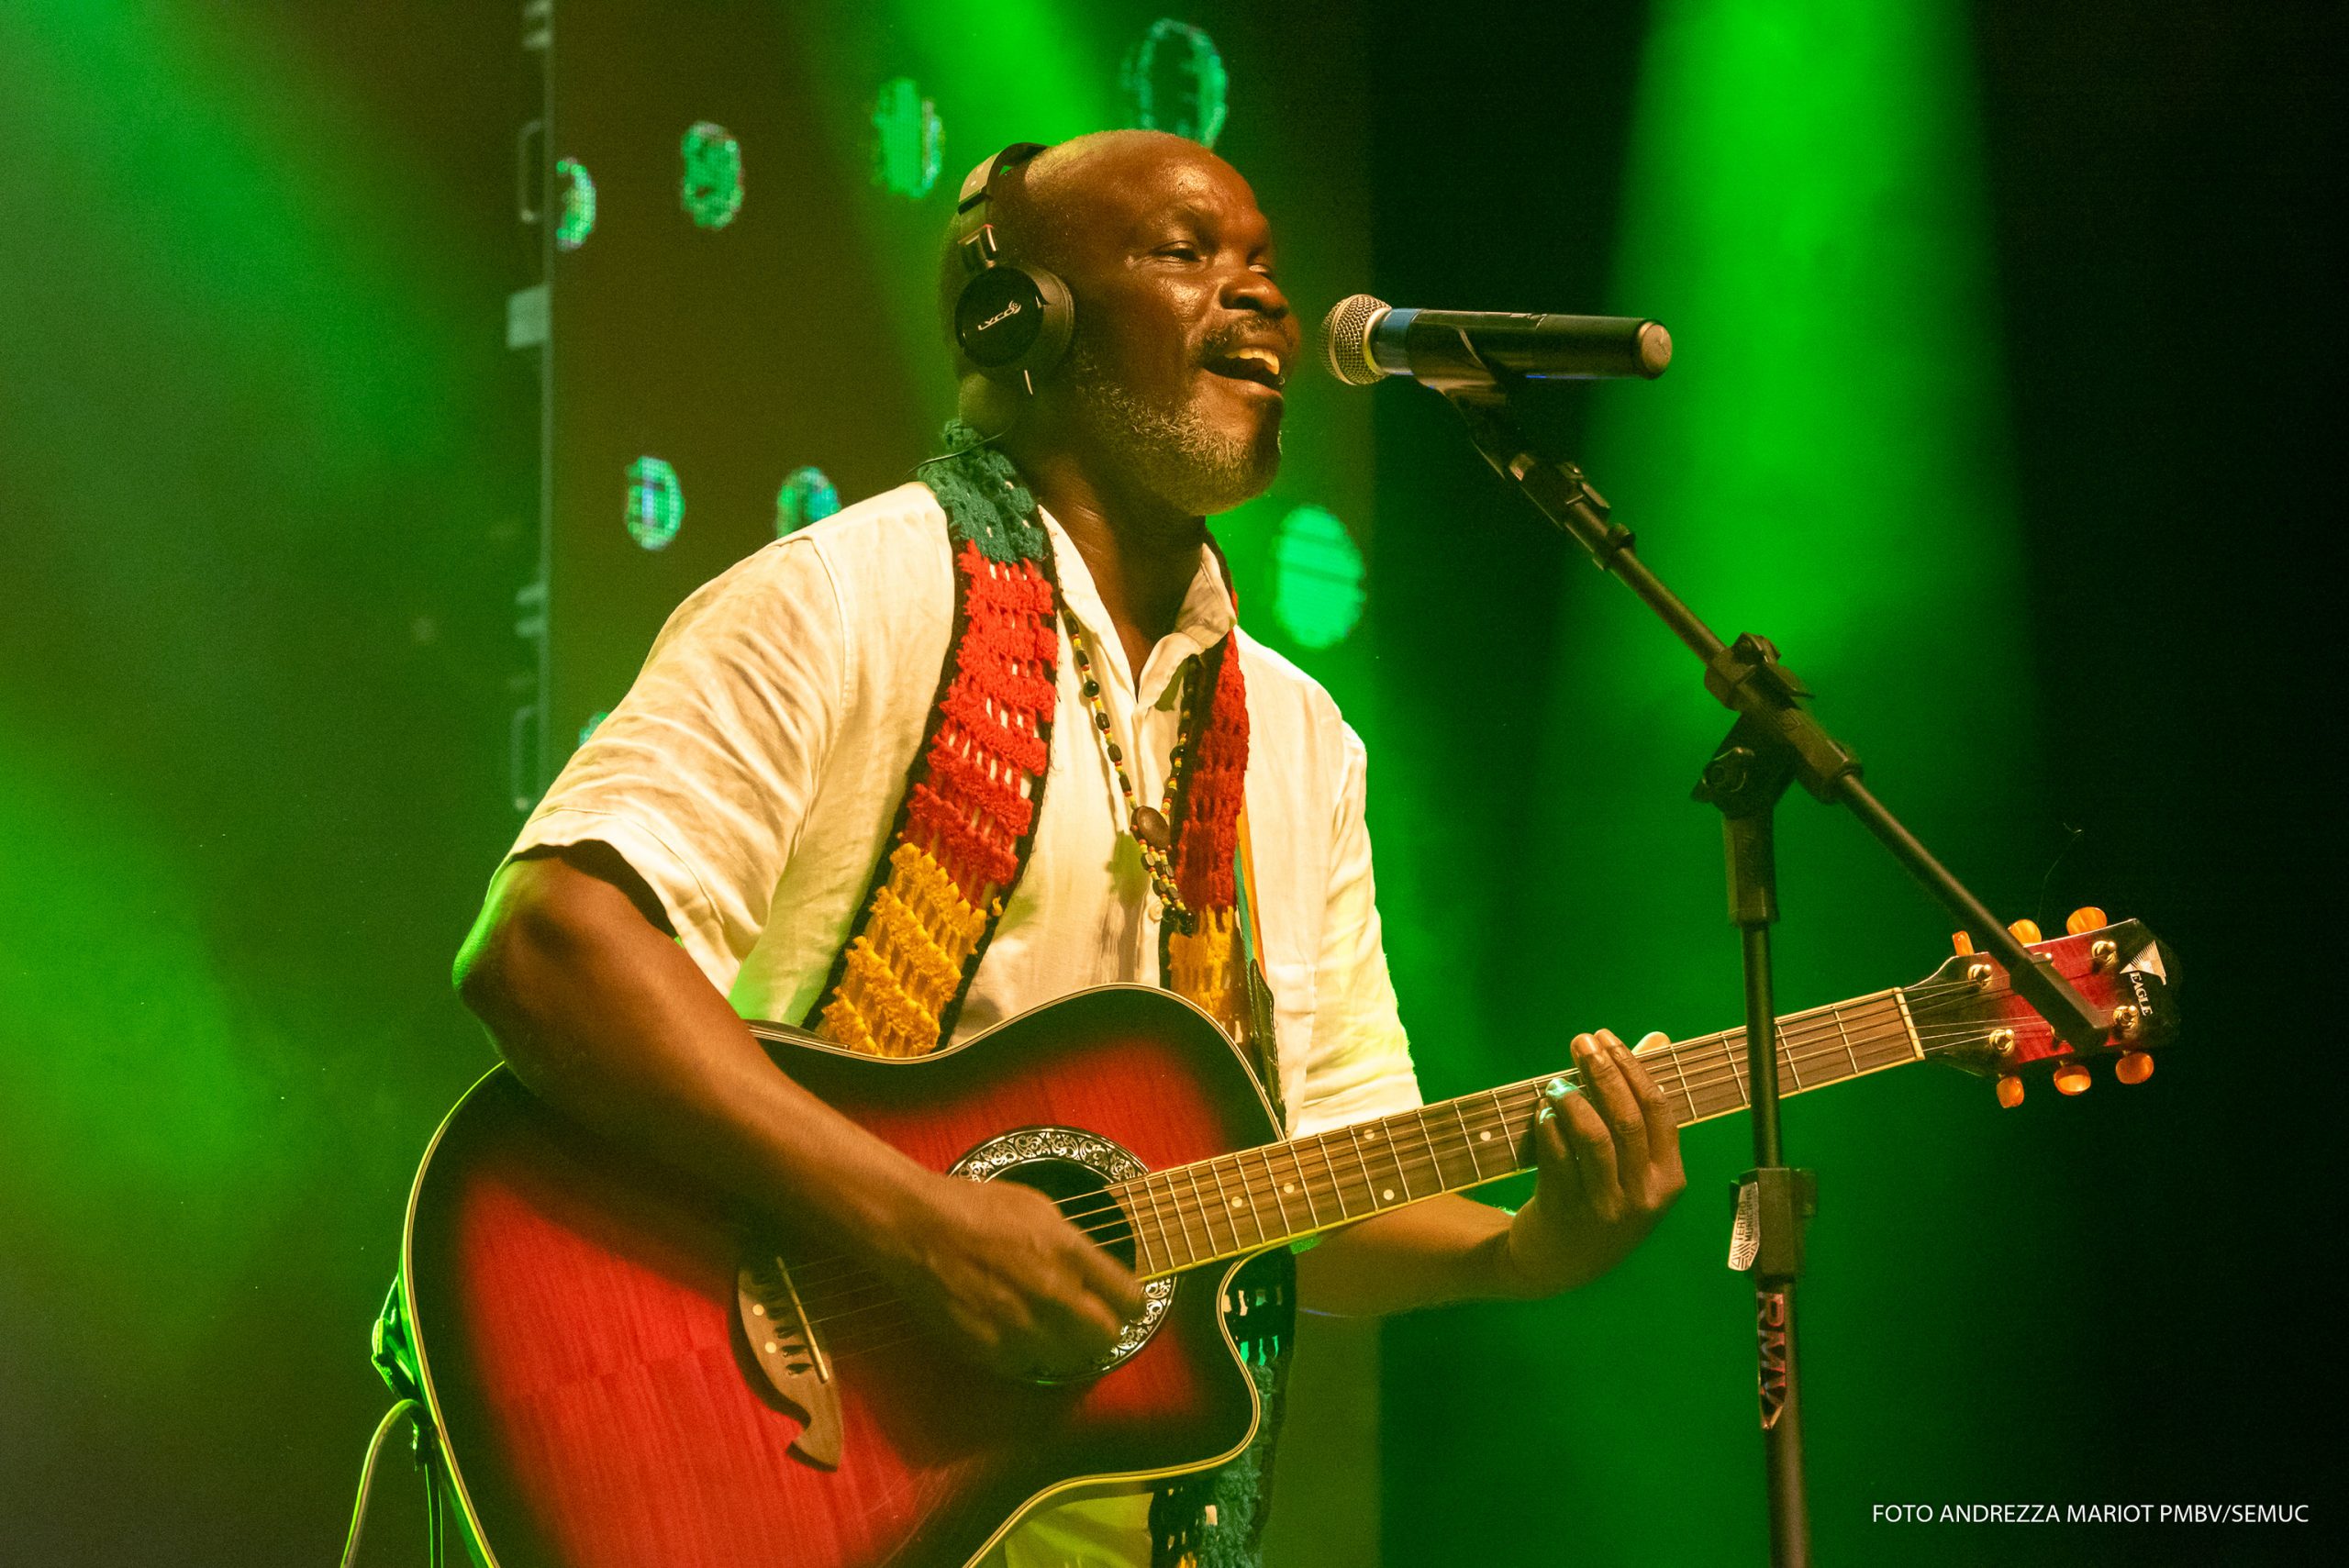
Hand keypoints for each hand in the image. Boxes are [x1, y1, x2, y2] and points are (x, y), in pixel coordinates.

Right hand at [871, 1172, 1145, 1378]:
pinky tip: (1023, 1335)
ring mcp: (1020, 1324)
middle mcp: (1051, 1292)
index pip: (1128, 1297)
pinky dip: (1031, 1356)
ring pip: (1071, 1360)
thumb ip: (1073, 1244)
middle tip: (1097, 1322)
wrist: (915, 1227)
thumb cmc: (975, 1208)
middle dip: (1107, 1329)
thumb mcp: (1039, 1209)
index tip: (1129, 1305)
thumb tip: (1095, 1271)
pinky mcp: (990, 1348)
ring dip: (1071, 1348)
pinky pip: (1029, 1366)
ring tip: (1059, 1332)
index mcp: (1067, 1250)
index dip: (1133, 1303)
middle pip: (1106, 1336)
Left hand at [1505, 1029, 1686, 1296]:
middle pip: (1626, 1120)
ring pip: (1593, 1139)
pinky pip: (1557, 1158)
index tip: (1607, 1039)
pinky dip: (1550, 1127)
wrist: (1559, 1264)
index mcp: (1668, 1180)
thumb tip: (1657, 1038)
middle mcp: (1642, 1196)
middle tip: (1580, 1042)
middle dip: (1603, 1073)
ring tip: (1556, 1082)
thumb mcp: (1633, 1166)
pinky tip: (1543, 1110)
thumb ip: (1642, 1104)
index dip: (1633, 1069)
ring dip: (1572, 1099)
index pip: (1659, 1112)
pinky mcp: (1565, 1212)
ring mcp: (1604, 1208)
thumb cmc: (1602, 1199)